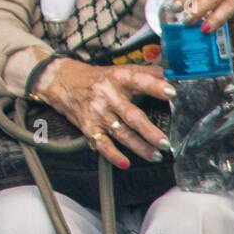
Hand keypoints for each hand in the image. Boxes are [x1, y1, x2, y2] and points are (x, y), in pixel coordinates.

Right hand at [39, 59, 172, 168]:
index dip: (155, 85)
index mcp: (118, 78)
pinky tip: (125, 163)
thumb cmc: (96, 77)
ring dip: (140, 147)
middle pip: (131, 115)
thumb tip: (171, 72)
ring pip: (121, 133)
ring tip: (156, 155)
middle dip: (149, 131)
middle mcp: (108, 95)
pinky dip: (113, 155)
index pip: (138, 80)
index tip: (171, 92)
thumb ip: (145, 72)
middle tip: (165, 142)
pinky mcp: (88, 126)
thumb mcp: (118, 70)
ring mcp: (97, 112)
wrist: (62, 81)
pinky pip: (101, 144)